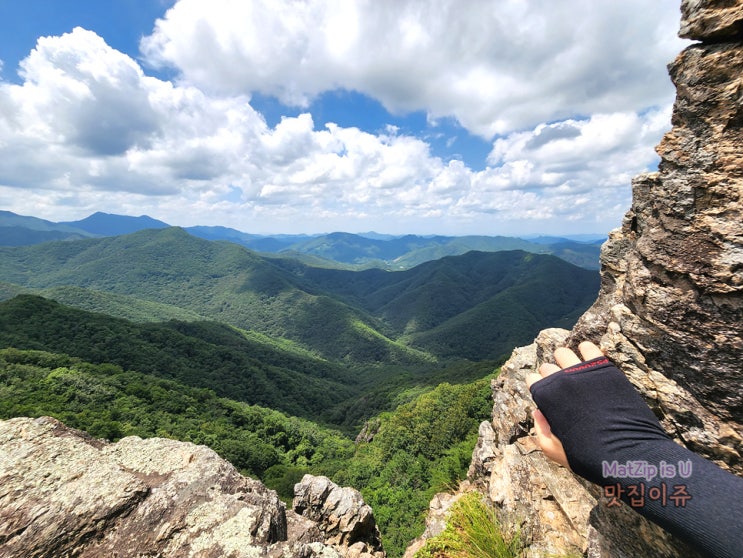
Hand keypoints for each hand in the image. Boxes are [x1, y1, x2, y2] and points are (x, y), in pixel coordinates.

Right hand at [526, 341, 604, 468]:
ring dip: (564, 358)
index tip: (545, 393)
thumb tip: (537, 411)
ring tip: (570, 365)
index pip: (532, 379)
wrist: (624, 452)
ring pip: (564, 353)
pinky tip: (585, 349)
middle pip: (547, 366)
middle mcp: (560, 381)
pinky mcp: (603, 369)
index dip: (537, 385)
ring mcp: (582, 373)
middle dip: (550, 373)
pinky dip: (586, 348)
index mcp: (546, 397)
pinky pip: (590, 349)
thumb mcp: (554, 451)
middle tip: (560, 383)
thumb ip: (540, 430)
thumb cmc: (588, 456)